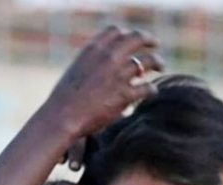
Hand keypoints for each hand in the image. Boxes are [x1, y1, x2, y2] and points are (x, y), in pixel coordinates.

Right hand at [45, 26, 163, 138]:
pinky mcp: (126, 94)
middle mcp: (109, 57)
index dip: (126, 34)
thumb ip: (92, 62)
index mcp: (94, 48)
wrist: (62, 116)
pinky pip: (148, 88)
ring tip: (160, 66)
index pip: (116, 31)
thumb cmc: (64, 97)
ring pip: (150, 61)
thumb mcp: (75, 70)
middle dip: (149, 40)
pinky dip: (152, 89)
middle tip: (155, 44)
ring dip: (158, 62)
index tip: (131, 39)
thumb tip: (106, 63)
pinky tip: (151, 91)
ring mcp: (119, 74)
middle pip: (137, 38)